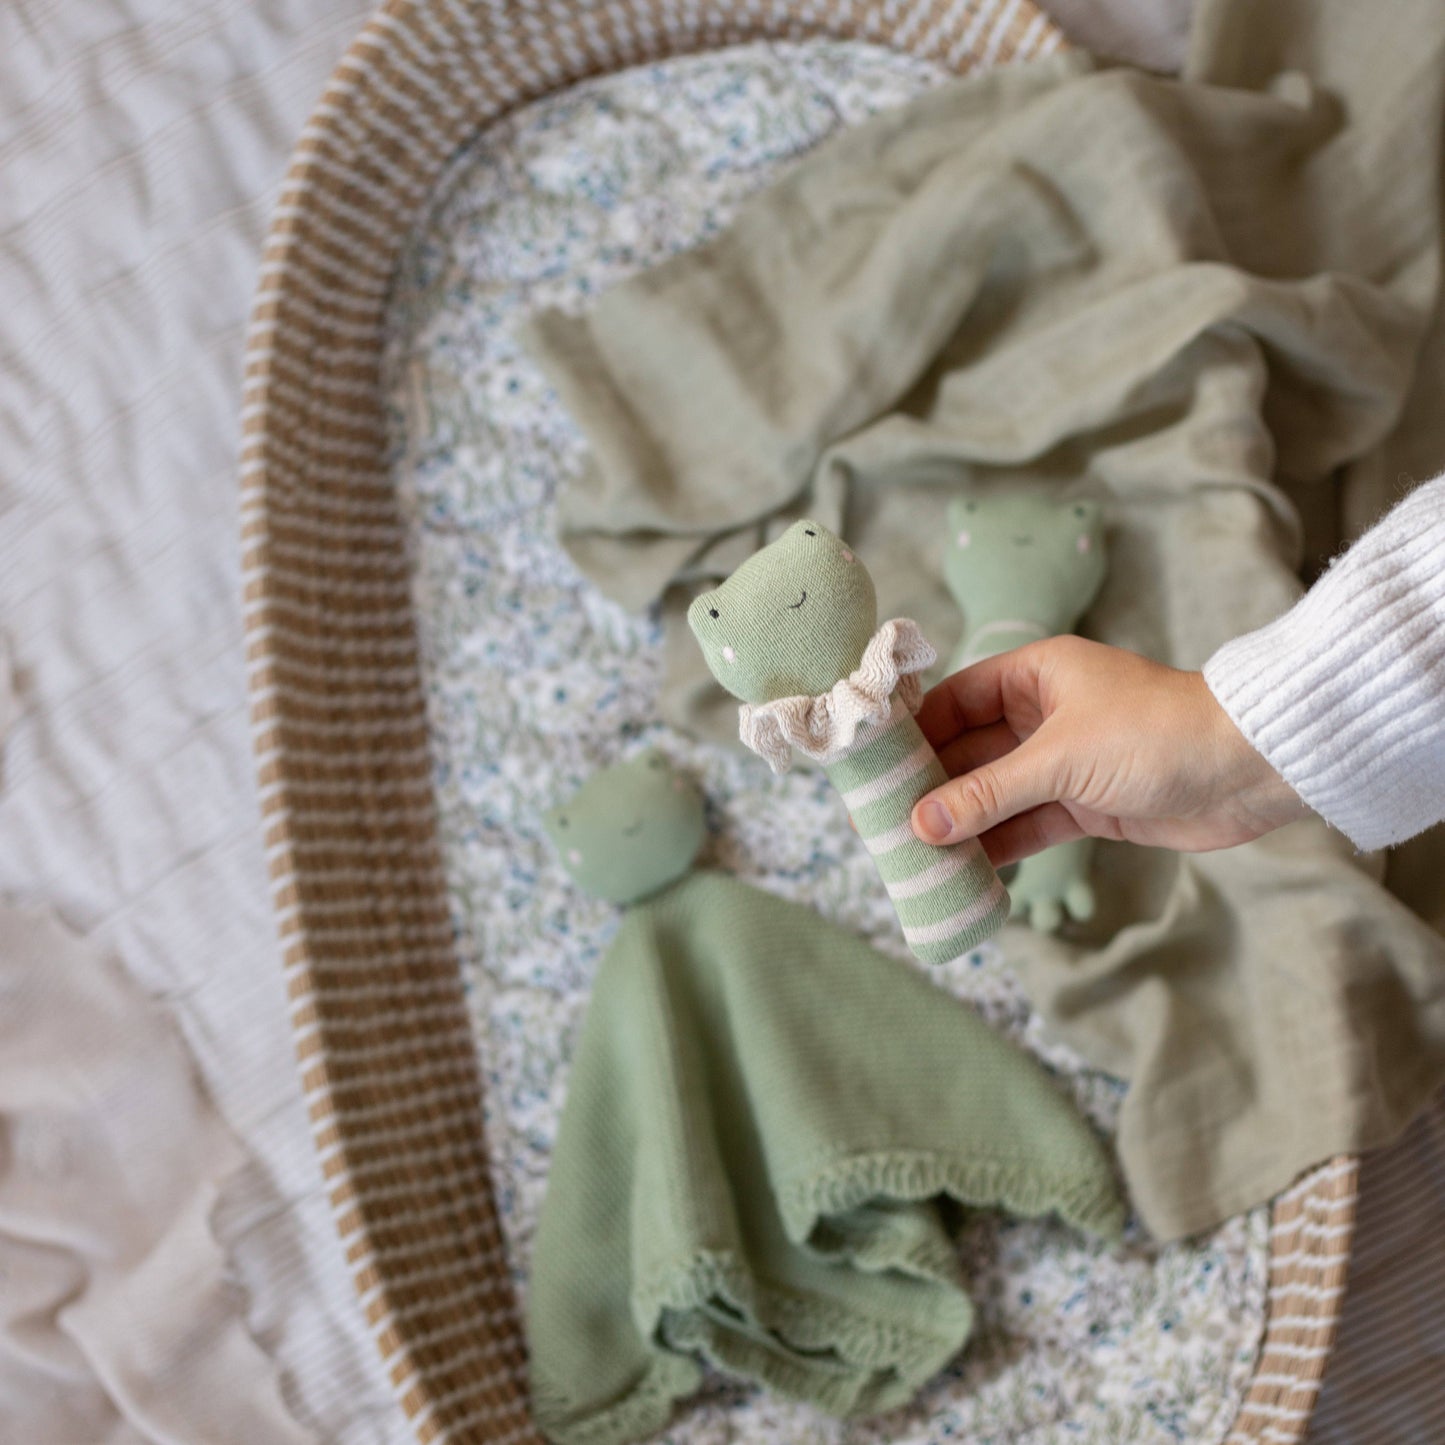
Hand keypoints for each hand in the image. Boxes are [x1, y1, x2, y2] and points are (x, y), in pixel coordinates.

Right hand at [909, 636, 1310, 865]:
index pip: (954, 699)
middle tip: (881, 823)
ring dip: (960, 822)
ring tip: (911, 854)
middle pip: (968, 750)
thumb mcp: (1061, 761)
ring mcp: (1063, 762)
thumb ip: (988, 794)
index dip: (914, 732)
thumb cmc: (1157, 736)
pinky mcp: (1085, 804)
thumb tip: (920, 825)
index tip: (872, 768)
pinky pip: (1026, 824)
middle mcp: (1042, 714)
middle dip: (930, 787)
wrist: (1250, 770)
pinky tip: (963, 869)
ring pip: (994, 793)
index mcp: (1034, 676)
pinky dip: (998, 846)